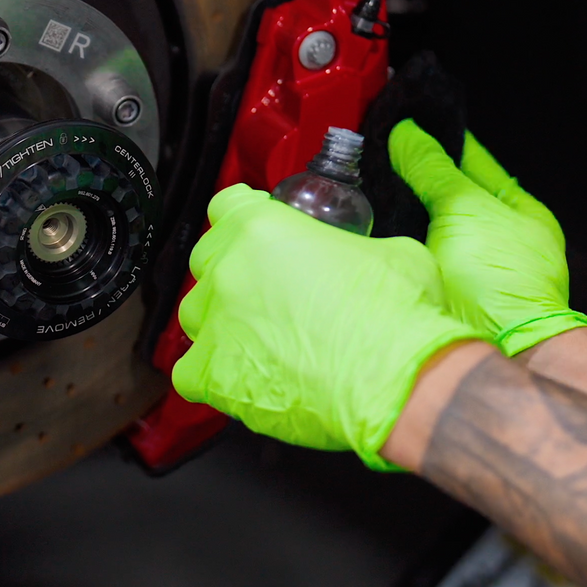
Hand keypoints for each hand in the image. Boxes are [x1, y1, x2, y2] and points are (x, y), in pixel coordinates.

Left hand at [173, 183, 483, 469]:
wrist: (397, 379)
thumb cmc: (397, 316)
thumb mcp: (390, 251)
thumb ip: (354, 246)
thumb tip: (361, 256)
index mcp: (264, 228)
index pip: (226, 206)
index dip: (243, 217)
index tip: (254, 230)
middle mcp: (230, 270)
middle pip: (205, 259)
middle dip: (231, 270)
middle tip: (264, 289)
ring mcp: (217, 323)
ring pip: (195, 314)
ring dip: (219, 321)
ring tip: (257, 338)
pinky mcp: (215, 374)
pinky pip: (189, 372)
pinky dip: (209, 375)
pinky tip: (239, 377)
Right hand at [388, 121, 586, 354]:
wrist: (503, 351)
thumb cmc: (502, 282)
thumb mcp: (465, 210)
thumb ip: (435, 171)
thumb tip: (408, 134)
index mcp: (520, 212)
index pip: (477, 161)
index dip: (446, 140)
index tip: (415, 122)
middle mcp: (501, 240)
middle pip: (453, 196)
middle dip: (420, 178)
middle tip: (381, 153)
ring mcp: (476, 270)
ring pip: (434, 228)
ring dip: (406, 213)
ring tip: (369, 190)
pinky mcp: (450, 295)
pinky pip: (421, 258)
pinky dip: (401, 245)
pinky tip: (377, 236)